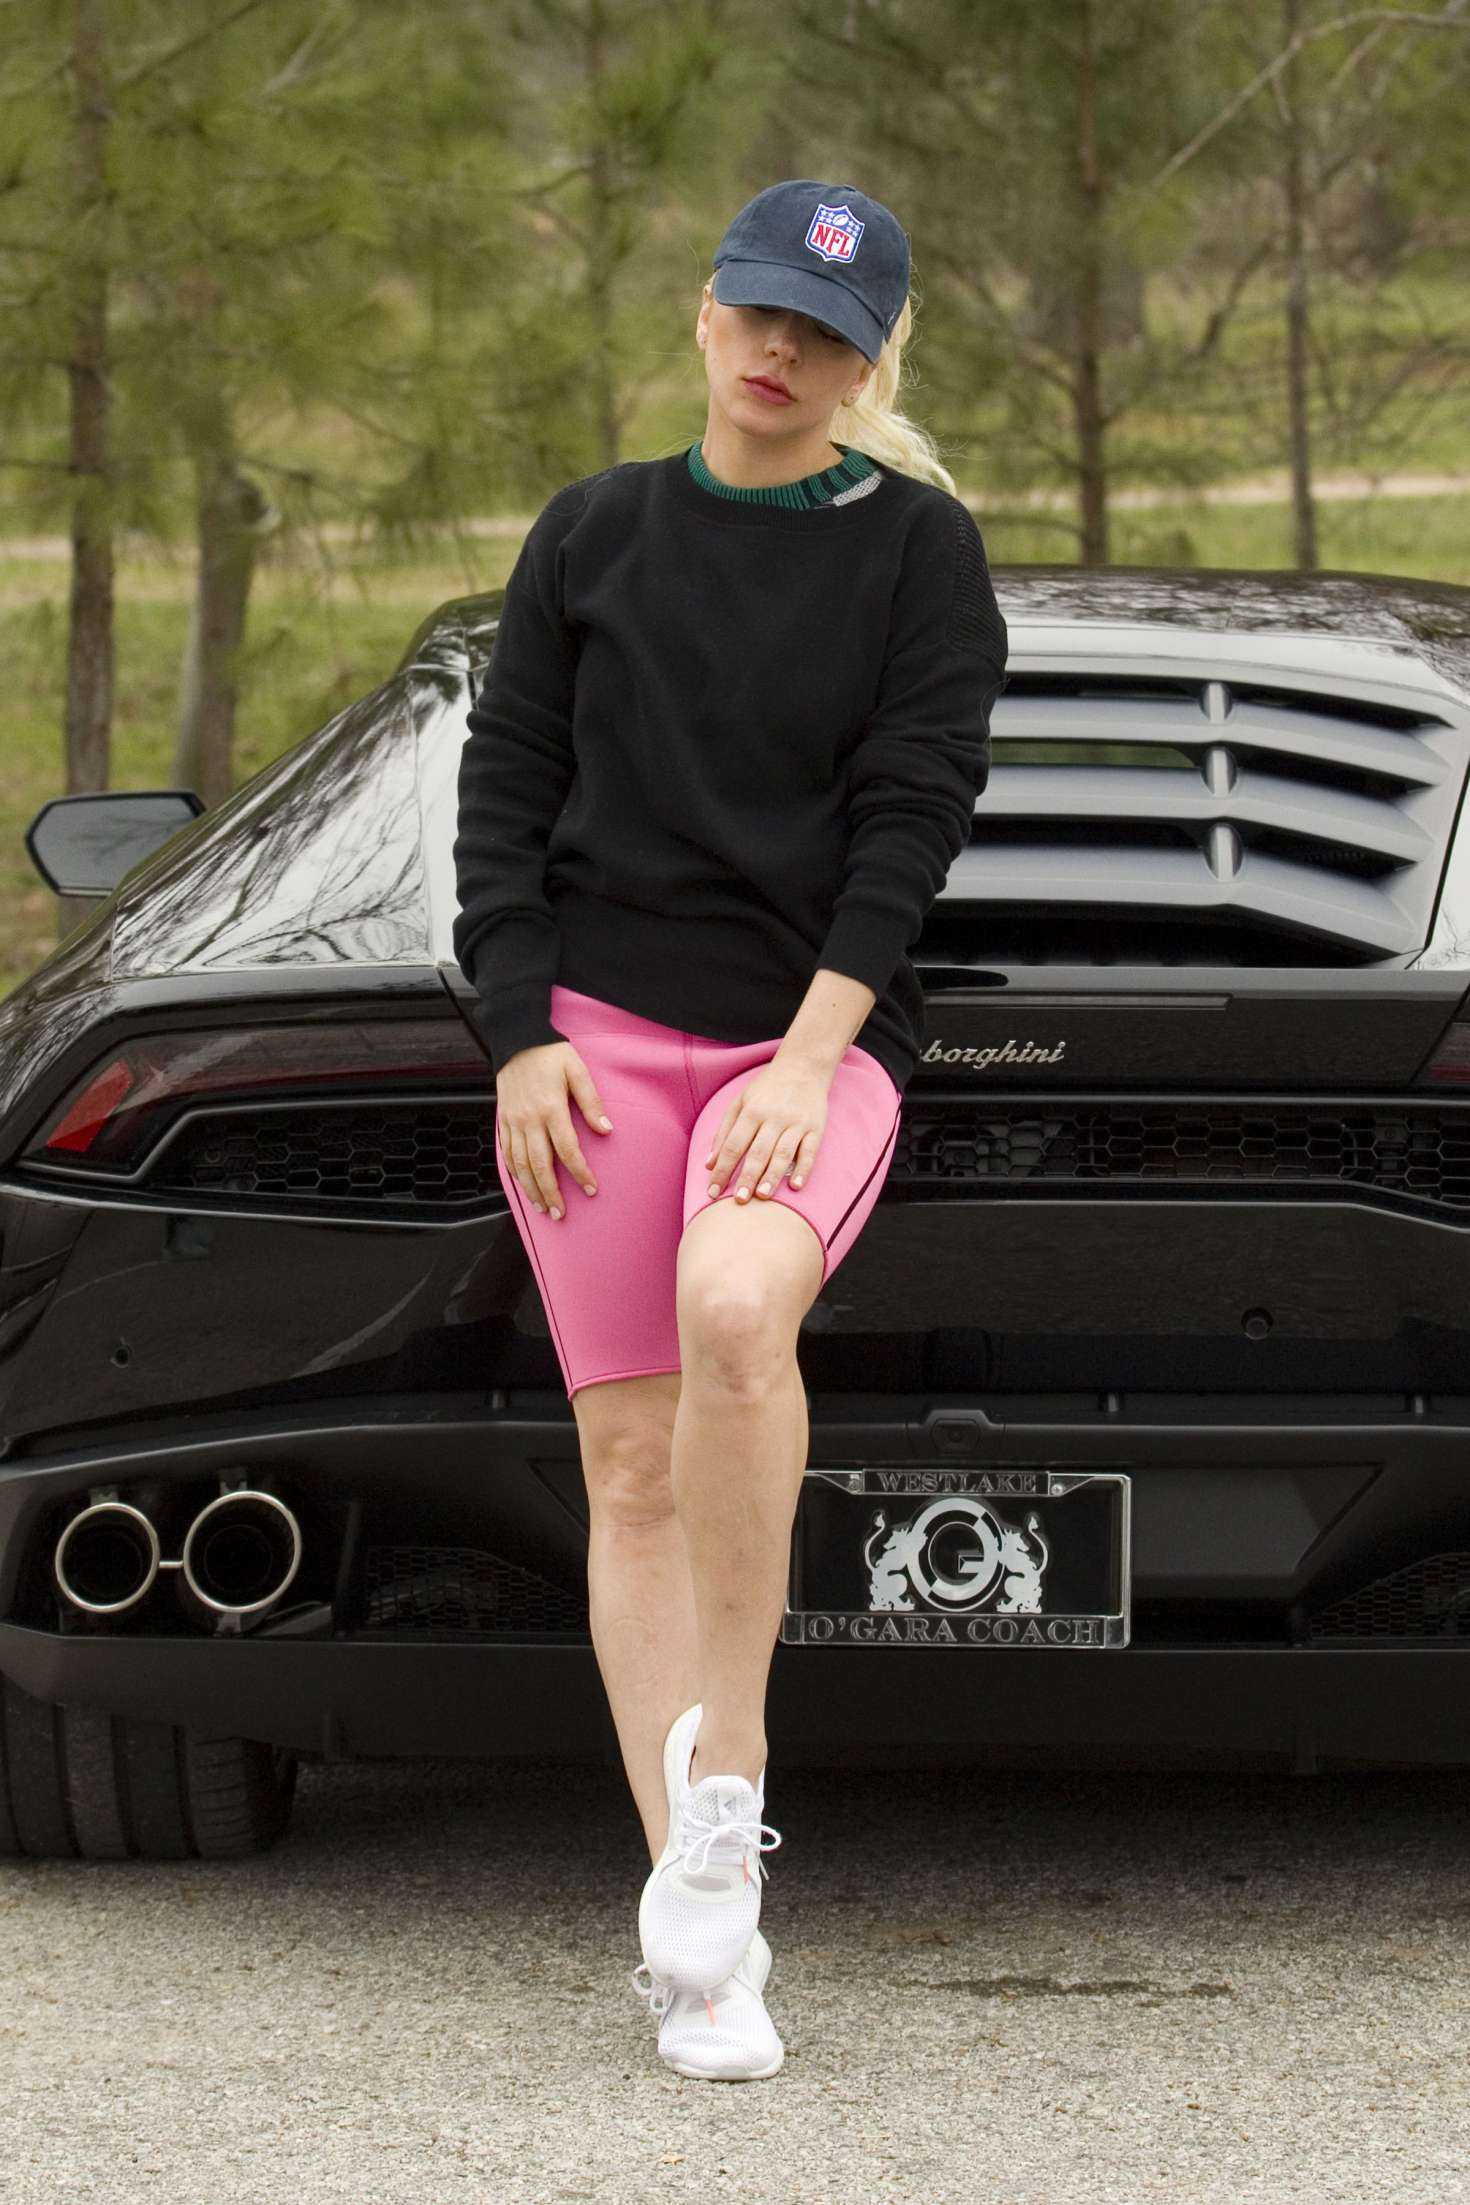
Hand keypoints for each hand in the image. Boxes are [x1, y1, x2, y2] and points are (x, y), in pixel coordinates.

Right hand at [496, 1041, 614, 1220]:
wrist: (516, 1040)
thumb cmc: (551, 1054)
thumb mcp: (577, 1070)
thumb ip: (591, 1102)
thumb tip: (606, 1130)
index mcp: (551, 1108)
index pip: (567, 1149)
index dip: (579, 1172)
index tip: (590, 1189)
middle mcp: (529, 1119)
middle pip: (539, 1165)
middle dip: (551, 1192)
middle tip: (561, 1214)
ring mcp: (513, 1121)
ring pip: (520, 1164)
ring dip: (531, 1189)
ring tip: (543, 1208)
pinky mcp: (503, 1120)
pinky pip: (506, 1152)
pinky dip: (514, 1173)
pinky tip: (523, 1186)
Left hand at [703, 1054, 830, 1203]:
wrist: (803, 1067)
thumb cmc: (767, 1088)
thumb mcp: (740, 1102)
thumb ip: (723, 1132)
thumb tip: (709, 1164)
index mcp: (751, 1111)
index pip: (733, 1146)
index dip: (722, 1170)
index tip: (713, 1192)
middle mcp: (773, 1117)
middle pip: (758, 1152)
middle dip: (747, 1177)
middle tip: (739, 1200)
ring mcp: (796, 1123)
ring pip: (783, 1153)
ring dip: (772, 1176)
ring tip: (763, 1195)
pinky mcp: (815, 1127)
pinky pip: (810, 1151)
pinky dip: (803, 1168)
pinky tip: (795, 1185)